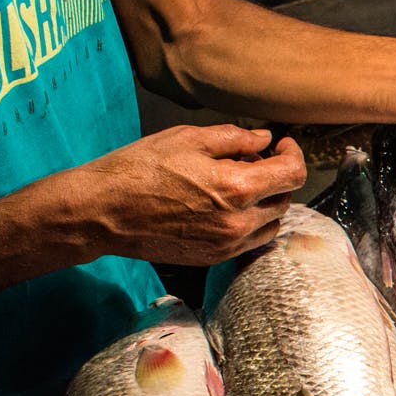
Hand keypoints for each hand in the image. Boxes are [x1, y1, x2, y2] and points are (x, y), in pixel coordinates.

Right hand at [76, 125, 305, 265]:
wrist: (101, 211)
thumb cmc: (139, 170)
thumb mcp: (188, 139)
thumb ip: (234, 138)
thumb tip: (263, 139)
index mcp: (237, 189)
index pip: (293, 174)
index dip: (293, 155)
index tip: (283, 145)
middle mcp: (239, 222)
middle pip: (284, 199)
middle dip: (276, 177)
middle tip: (251, 160)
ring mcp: (227, 244)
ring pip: (271, 223)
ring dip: (266, 202)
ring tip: (238, 184)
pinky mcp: (214, 257)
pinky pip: (251, 241)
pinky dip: (251, 222)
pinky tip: (225, 206)